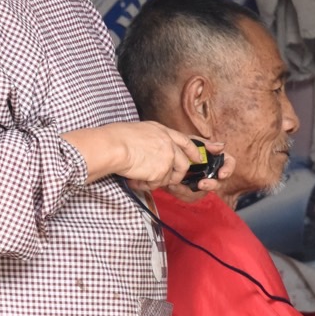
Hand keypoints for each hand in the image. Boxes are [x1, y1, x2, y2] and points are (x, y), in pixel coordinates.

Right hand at [66, 121, 225, 191]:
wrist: (114, 146)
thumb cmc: (116, 138)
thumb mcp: (139, 131)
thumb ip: (151, 139)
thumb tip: (150, 150)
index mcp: (162, 130)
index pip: (185, 140)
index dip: (194, 150)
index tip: (201, 156)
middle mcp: (168, 142)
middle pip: (183, 162)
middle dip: (175, 173)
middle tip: (160, 176)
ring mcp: (168, 156)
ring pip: (171, 175)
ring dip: (156, 179)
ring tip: (139, 175)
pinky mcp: (163, 170)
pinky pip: (158, 184)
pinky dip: (146, 184)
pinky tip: (135, 178)